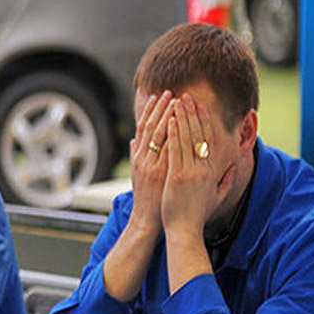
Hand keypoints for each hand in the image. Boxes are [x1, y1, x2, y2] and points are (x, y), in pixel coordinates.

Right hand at [128, 90, 173, 232]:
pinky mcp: (161, 173)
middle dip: (161, 108)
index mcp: (140, 158)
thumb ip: (135, 156)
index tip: (160, 97)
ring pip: (158, 134)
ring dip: (168, 115)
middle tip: (170, 92)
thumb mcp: (137, 176)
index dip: (152, 111)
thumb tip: (134, 140)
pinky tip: (179, 121)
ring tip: (177, 100)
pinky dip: (173, 134)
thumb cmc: (147, 200)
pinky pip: (167, 149)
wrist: (147, 221)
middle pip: (151, 126)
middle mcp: (144, 159)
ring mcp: (152, 165)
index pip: (145, 128)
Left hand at [161, 95, 233, 235]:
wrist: (185, 231)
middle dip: (192, 113)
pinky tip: (169, 120)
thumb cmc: (198, 216)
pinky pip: (175, 150)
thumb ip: (227, 180)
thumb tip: (234, 167)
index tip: (201, 107)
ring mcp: (190, 171)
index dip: (205, 121)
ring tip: (176, 101)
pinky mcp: (177, 176)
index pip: (208, 140)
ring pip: (186, 138)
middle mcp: (202, 168)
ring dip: (181, 117)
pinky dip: (173, 134)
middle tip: (187, 96)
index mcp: (211, 171)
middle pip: (198, 134)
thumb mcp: (217, 197)